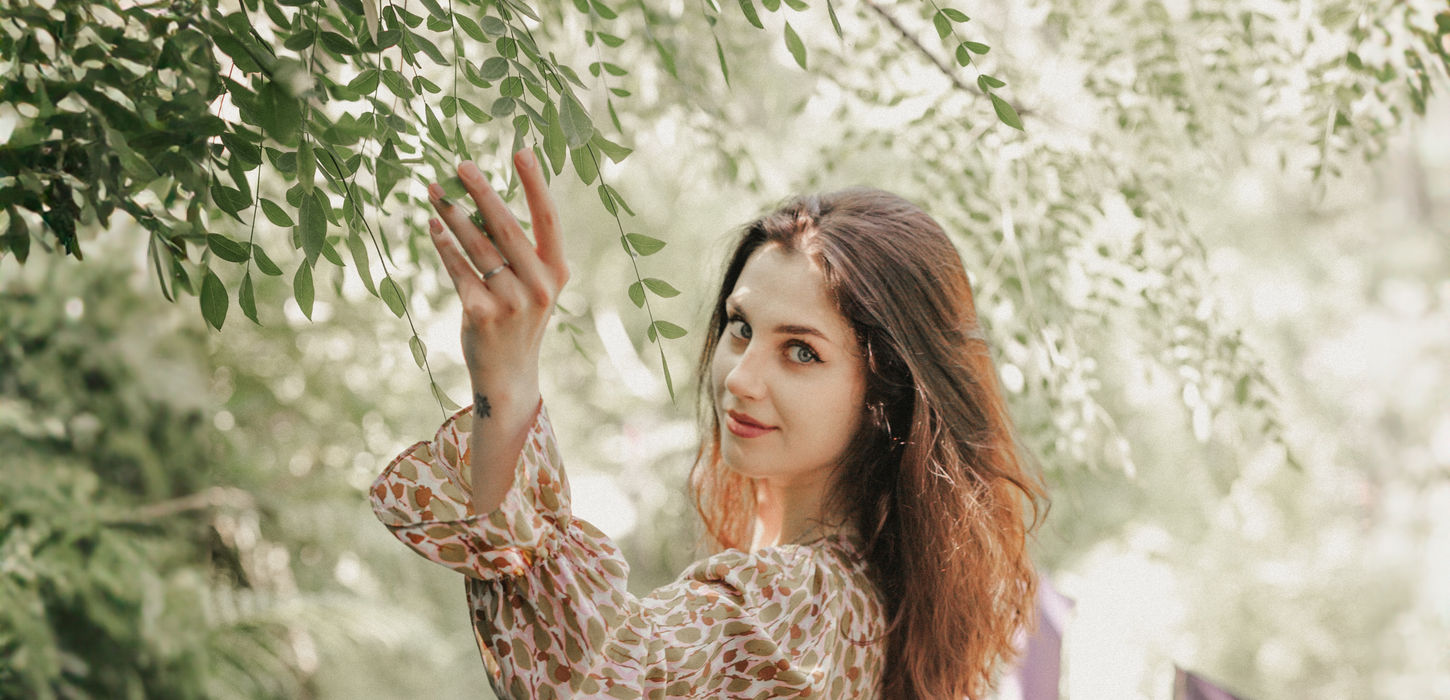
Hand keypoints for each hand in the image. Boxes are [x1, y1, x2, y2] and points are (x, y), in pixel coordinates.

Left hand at [425, 149, 569, 401]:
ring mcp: (511, 302)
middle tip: (462, 164)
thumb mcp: (534, 285)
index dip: (534, 183)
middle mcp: (538, 285)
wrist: (509, 374)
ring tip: (435, 191)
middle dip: (482, 191)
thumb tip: (482, 200)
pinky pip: (458, 269)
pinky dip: (443, 245)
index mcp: (557, 271)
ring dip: (452, 214)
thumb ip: (519, 250)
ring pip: (476, 245)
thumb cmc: (519, 319)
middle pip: (506, 226)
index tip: (521, 150)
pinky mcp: (481, 313)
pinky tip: (433, 227)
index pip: (548, 218)